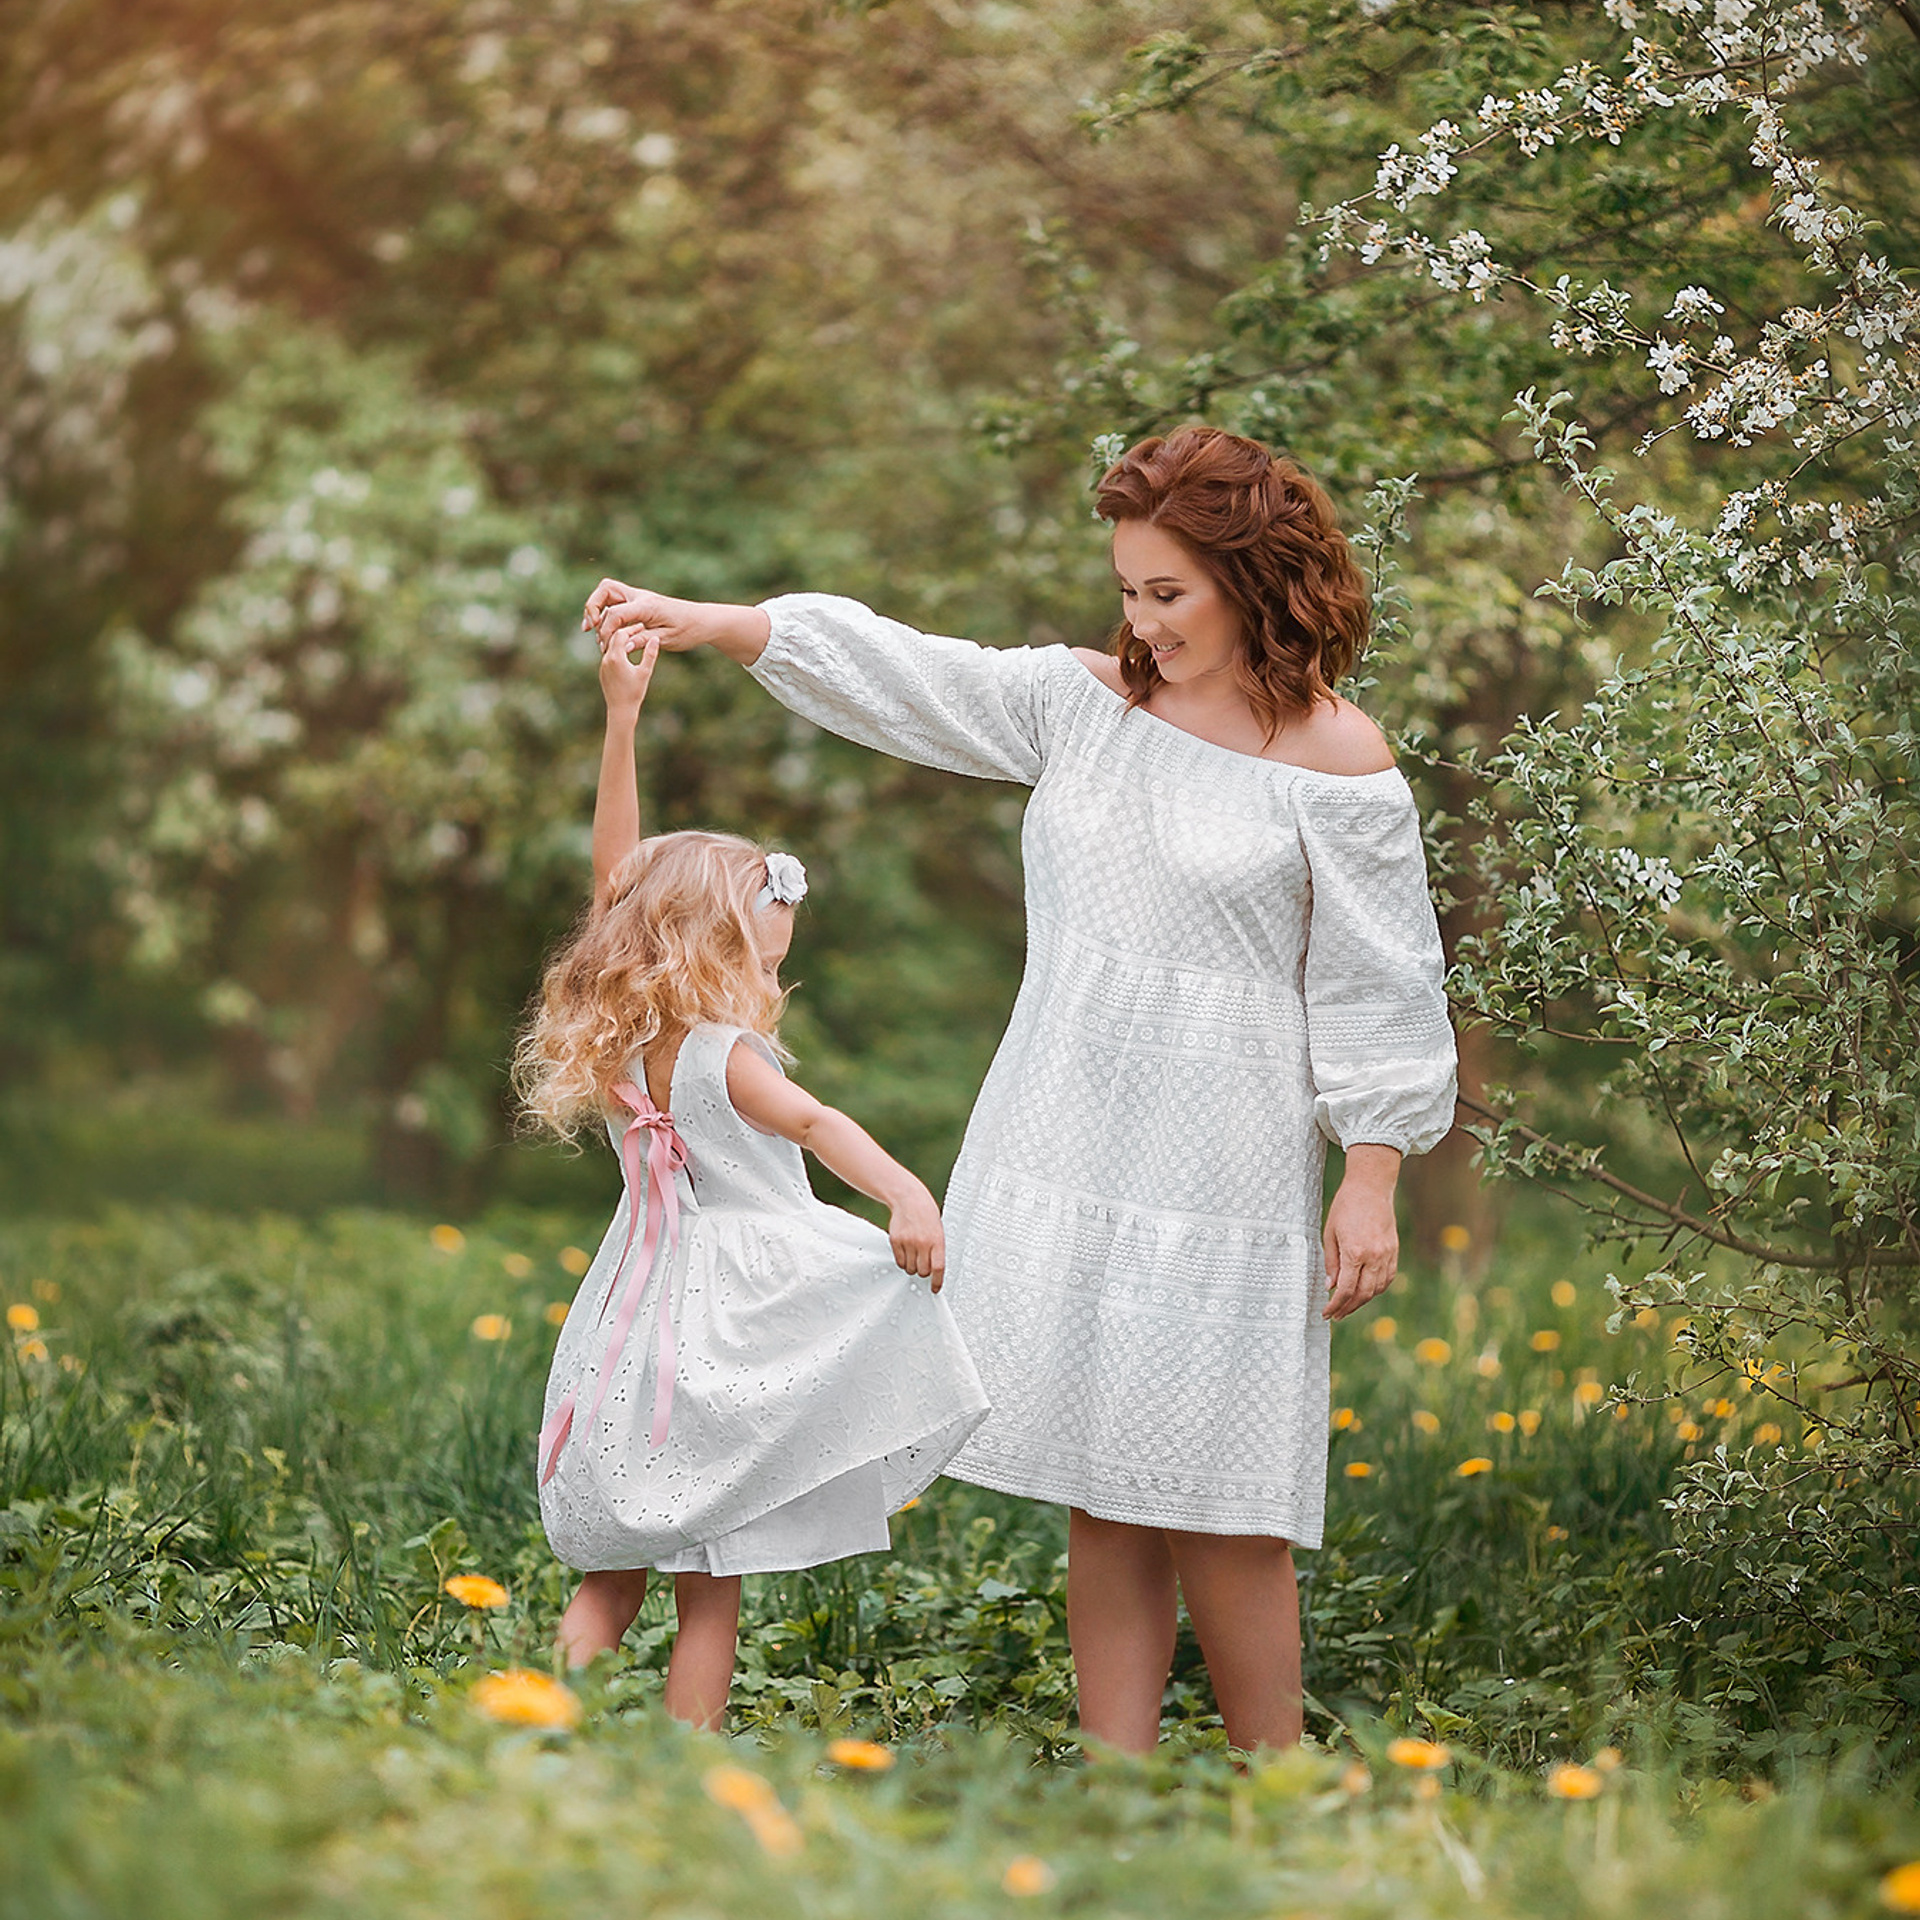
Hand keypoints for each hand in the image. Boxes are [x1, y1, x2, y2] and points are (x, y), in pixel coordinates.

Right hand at [583, 579, 770, 664]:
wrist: (702, 620)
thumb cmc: (688, 631)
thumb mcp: (667, 640)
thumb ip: (644, 641)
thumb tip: (624, 647)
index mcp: (647, 606)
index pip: (616, 613)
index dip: (606, 630)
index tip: (604, 646)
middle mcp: (640, 597)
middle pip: (605, 589)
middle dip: (592, 606)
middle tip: (590, 628)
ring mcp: (638, 598)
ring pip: (607, 593)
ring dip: (596, 608)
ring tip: (591, 630)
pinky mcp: (638, 604)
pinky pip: (615, 602)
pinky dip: (605, 612)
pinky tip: (603, 630)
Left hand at [598, 626, 660, 717]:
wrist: (620, 710)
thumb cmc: (635, 692)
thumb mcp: (645, 672)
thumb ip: (650, 654)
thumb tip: (656, 638)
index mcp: (616, 657)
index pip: (621, 633)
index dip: (632, 628)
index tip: (642, 626)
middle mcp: (606, 659)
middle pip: (613, 637)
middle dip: (626, 631)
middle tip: (639, 628)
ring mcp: (602, 665)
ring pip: (609, 645)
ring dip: (620, 639)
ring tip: (633, 636)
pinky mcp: (602, 671)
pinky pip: (608, 654)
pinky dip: (616, 649)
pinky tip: (626, 650)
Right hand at [887, 1183, 946, 1290]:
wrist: (909, 1199)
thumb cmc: (927, 1216)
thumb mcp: (938, 1231)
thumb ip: (936, 1250)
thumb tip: (933, 1271)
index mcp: (937, 1240)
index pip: (938, 1268)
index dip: (937, 1282)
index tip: (935, 1289)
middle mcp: (922, 1243)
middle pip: (922, 1271)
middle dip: (923, 1272)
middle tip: (923, 1264)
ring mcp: (908, 1242)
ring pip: (910, 1268)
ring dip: (912, 1267)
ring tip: (914, 1255)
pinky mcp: (895, 1241)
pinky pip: (899, 1261)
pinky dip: (903, 1261)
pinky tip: (906, 1252)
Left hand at [1321, 1146, 1401, 1320]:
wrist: (1371, 1187)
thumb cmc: (1346, 1206)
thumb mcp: (1329, 1233)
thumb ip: (1331, 1262)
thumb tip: (1330, 1287)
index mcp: (1354, 1252)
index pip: (1346, 1290)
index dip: (1335, 1305)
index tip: (1327, 1313)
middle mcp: (1374, 1256)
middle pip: (1363, 1295)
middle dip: (1348, 1308)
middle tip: (1336, 1315)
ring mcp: (1387, 1254)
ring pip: (1377, 1289)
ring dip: (1363, 1301)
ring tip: (1349, 1305)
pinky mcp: (1394, 1251)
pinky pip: (1387, 1278)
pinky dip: (1377, 1289)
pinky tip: (1366, 1291)